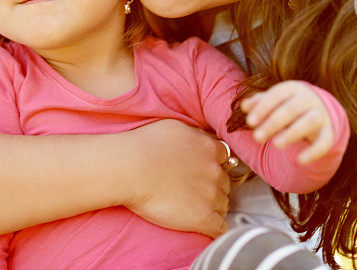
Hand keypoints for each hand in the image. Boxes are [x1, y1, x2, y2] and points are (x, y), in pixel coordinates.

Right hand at [120, 119, 230, 237]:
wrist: (130, 168)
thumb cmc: (145, 146)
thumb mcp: (177, 127)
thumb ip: (196, 135)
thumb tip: (201, 140)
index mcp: (210, 149)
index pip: (226, 160)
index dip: (215, 166)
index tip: (204, 172)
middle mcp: (215, 171)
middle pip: (225, 183)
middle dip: (213, 187)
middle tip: (194, 190)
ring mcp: (211, 196)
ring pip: (223, 205)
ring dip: (212, 207)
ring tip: (192, 208)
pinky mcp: (203, 218)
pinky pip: (220, 228)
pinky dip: (214, 229)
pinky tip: (205, 228)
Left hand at [241, 80, 333, 163]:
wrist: (320, 110)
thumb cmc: (288, 105)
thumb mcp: (274, 101)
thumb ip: (259, 103)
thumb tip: (244, 106)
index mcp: (293, 88)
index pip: (277, 95)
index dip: (262, 108)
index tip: (249, 122)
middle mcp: (309, 99)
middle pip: (291, 109)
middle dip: (273, 123)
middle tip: (256, 137)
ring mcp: (321, 115)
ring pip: (309, 122)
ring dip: (292, 133)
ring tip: (276, 144)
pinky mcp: (329, 132)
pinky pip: (325, 142)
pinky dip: (314, 151)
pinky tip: (300, 160)